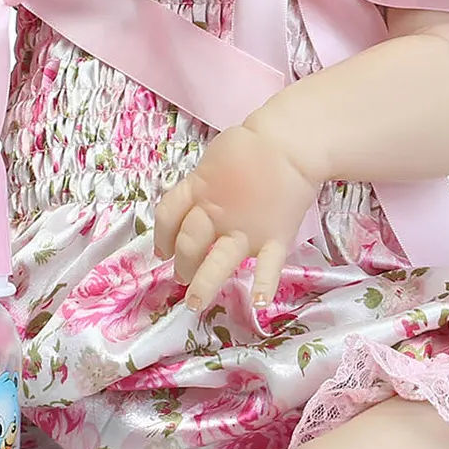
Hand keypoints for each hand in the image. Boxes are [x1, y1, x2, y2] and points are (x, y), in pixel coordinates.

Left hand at [153, 121, 323, 312]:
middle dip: (182, 263)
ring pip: (218, 262)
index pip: (168, 215)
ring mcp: (245, 229)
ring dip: (204, 284)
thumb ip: (200, 184)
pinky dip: (265, 286)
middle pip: (189, 244)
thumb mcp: (212, 159)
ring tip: (195, 303)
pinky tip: (259, 304)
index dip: (160, 234)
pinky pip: (268, 266)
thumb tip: (192, 200)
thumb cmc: (250, 144)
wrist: (288, 144)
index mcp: (199, 190)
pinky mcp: (274, 238)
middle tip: (181, 276)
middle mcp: (216, 214)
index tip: (161, 249)